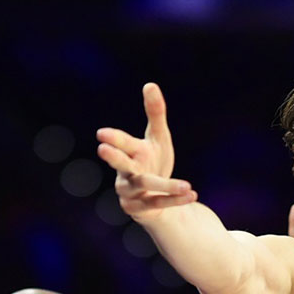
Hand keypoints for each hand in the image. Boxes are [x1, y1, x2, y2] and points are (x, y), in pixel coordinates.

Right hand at [97, 83, 196, 218]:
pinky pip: (159, 202)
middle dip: (113, 157)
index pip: (121, 143)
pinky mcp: (140, 209)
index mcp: (130, 152)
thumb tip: (150, 84)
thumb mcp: (158, 138)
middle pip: (120, 164)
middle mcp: (126, 172)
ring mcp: (130, 192)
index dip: (113, 139)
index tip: (101, 134)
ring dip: (166, 185)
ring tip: (186, 184)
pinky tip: (192, 193)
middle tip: (101, 150)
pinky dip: (175, 199)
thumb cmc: (153, 162)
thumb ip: (155, 114)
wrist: (155, 199)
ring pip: (146, 185)